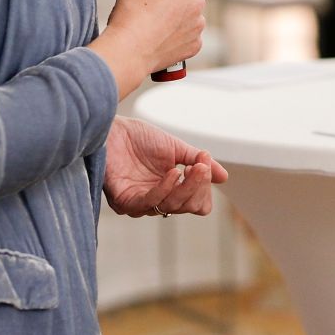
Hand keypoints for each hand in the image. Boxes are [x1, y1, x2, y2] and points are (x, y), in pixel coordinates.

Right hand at [87, 0, 204, 97]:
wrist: (129, 52)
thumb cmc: (129, 20)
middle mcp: (195, 1)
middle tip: (156, 2)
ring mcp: (198, 23)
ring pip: (190, 12)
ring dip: (179, 14)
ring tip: (158, 22)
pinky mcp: (195, 43)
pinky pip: (189, 33)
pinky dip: (179, 34)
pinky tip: (162, 37)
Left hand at [103, 117, 229, 216]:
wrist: (111, 128)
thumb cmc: (138, 137)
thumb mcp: (176, 148)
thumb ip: (199, 162)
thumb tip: (223, 177)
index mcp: (171, 190)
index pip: (197, 204)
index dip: (204, 189)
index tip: (204, 165)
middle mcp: (157, 200)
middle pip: (188, 206)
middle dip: (199, 186)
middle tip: (202, 166)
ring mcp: (140, 203)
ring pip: (172, 206)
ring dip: (187, 186)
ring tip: (192, 166)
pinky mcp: (124, 201)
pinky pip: (149, 203)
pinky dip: (165, 188)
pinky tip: (173, 172)